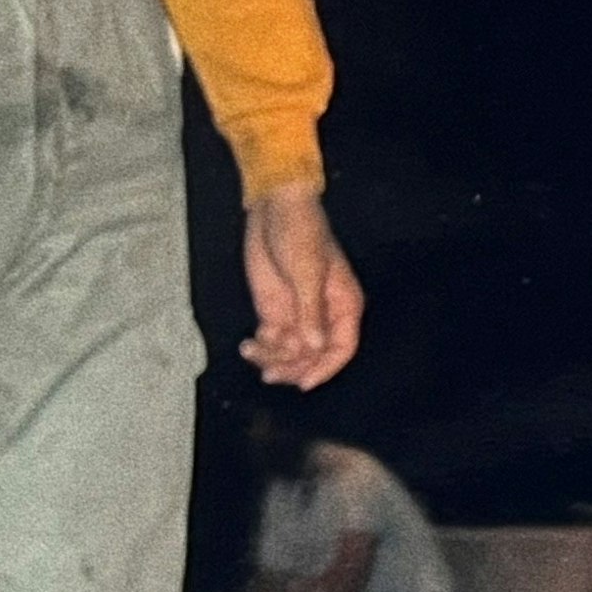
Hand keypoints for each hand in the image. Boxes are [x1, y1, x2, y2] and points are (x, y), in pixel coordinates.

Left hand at [241, 185, 364, 388]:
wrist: (276, 209)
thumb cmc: (301, 233)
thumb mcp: (306, 271)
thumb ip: (310, 311)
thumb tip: (314, 346)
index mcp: (343, 306)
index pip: (341, 348)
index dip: (326, 368)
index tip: (305, 382)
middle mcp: (323, 316)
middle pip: (314, 356)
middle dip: (293, 367)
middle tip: (270, 374)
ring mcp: (298, 314)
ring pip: (291, 352)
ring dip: (273, 358)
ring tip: (251, 352)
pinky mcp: (275, 310)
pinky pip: (272, 340)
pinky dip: (261, 347)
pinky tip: (248, 345)